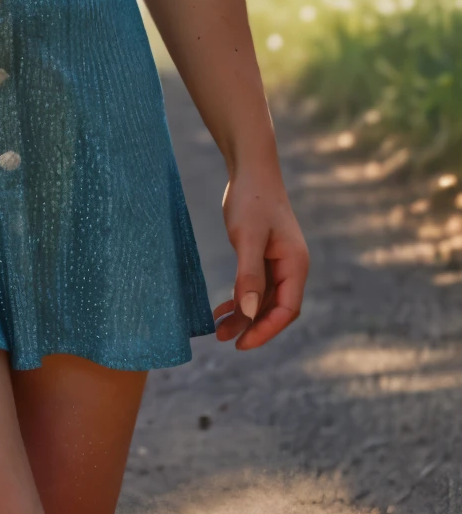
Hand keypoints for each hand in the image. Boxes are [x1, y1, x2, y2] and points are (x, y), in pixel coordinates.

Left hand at [213, 167, 308, 349]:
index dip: (265, 329)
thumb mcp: (247, 237)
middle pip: (274, 308)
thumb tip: (250, 313)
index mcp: (295, 264)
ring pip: (262, 299)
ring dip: (243, 315)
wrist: (250, 170)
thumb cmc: (251, 200)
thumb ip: (249, 275)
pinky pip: (255, 286)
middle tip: (223, 339)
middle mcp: (291, 267)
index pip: (287, 309)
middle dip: (251, 326)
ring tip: (217, 329)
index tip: (241, 343)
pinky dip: (240, 298)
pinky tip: (222, 308)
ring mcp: (278, 262)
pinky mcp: (264, 255)